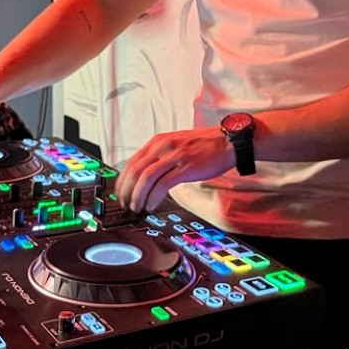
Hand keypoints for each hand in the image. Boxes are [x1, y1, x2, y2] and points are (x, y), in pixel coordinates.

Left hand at [115, 127, 234, 212]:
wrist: (228, 142)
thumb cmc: (205, 146)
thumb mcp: (176, 145)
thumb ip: (160, 158)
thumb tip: (145, 177)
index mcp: (158, 141)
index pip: (132, 162)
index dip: (123, 181)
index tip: (121, 194)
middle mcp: (163, 146)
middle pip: (135, 170)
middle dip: (127, 191)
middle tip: (126, 204)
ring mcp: (174, 156)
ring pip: (146, 178)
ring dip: (138, 196)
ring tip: (138, 207)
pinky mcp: (185, 167)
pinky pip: (162, 184)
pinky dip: (153, 197)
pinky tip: (151, 205)